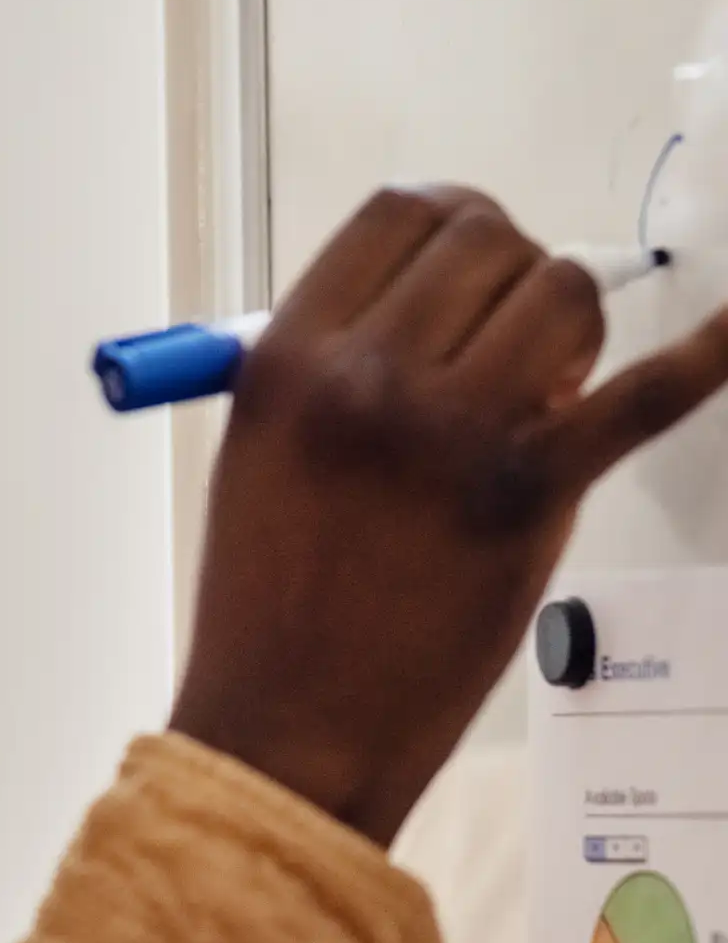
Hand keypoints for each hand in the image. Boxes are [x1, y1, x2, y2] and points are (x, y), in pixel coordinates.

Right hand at [171, 185, 727, 846]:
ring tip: (540, 394)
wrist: (293, 729)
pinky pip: (647, 391)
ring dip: (569, 327)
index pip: (400, 214)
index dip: (453, 216)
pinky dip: (706, 353)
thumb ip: (335, 365)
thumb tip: (444, 302)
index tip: (472, 253)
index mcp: (289, 362)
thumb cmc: (271, 606)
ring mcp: (455, 431)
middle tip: (505, 344)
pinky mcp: (533, 490)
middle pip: (489, 240)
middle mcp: (368, 379)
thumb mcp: (259, 456)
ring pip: (563, 293)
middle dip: (512, 273)